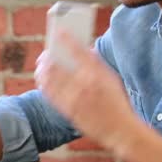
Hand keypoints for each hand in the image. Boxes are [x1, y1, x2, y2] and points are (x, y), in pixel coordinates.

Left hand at [34, 31, 140, 153]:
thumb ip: (98, 63)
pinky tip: (43, 81)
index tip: (59, 31)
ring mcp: (74, 99)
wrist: (120, 130)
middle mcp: (84, 85)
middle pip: (57, 65)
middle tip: (46, 53)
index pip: (78, 50)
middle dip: (48, 56)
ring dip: (43, 70)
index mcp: (97, 74)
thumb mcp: (112, 79)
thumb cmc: (118, 103)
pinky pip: (50, 95)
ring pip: (49, 80)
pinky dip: (44, 85)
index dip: (66, 38)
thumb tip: (86, 50)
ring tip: (41, 66)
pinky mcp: (68, 111)